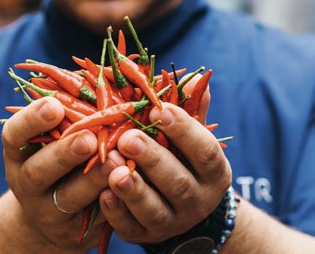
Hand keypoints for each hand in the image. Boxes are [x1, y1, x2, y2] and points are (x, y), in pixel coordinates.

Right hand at [1, 97, 124, 249]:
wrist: (55, 217)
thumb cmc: (62, 159)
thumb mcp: (56, 136)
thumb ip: (74, 110)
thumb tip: (110, 70)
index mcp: (20, 152)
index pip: (15, 134)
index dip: (31, 120)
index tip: (54, 105)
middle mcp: (27, 182)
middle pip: (39, 170)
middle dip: (64, 153)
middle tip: (88, 139)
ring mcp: (49, 211)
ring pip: (70, 198)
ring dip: (94, 180)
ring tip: (117, 163)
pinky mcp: (74, 233)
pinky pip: (95, 218)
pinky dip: (114, 202)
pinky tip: (132, 187)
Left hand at [98, 102, 231, 243]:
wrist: (179, 208)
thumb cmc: (181, 157)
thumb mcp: (191, 136)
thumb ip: (190, 110)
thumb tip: (194, 79)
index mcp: (213, 172)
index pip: (205, 151)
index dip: (184, 130)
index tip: (158, 109)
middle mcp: (197, 201)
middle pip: (178, 182)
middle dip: (153, 159)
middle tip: (128, 137)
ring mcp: (171, 222)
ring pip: (154, 211)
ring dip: (132, 189)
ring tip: (111, 165)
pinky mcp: (144, 236)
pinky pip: (130, 228)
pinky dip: (116, 212)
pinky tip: (102, 194)